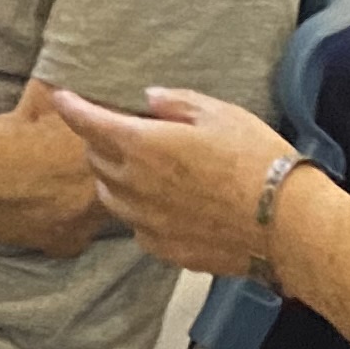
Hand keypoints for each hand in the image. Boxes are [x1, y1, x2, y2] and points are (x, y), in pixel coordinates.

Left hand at [50, 85, 301, 279]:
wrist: (286, 225)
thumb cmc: (257, 161)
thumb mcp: (220, 114)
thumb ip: (177, 104)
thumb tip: (148, 100)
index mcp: (143, 146)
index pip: (89, 123)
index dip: (72, 108)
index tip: (63, 98)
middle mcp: (135, 185)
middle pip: (96, 160)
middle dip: (99, 142)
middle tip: (119, 132)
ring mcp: (147, 222)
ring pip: (110, 197)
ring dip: (114, 179)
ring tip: (138, 169)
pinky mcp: (165, 249)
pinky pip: (137, 227)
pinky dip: (139, 212)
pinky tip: (162, 205)